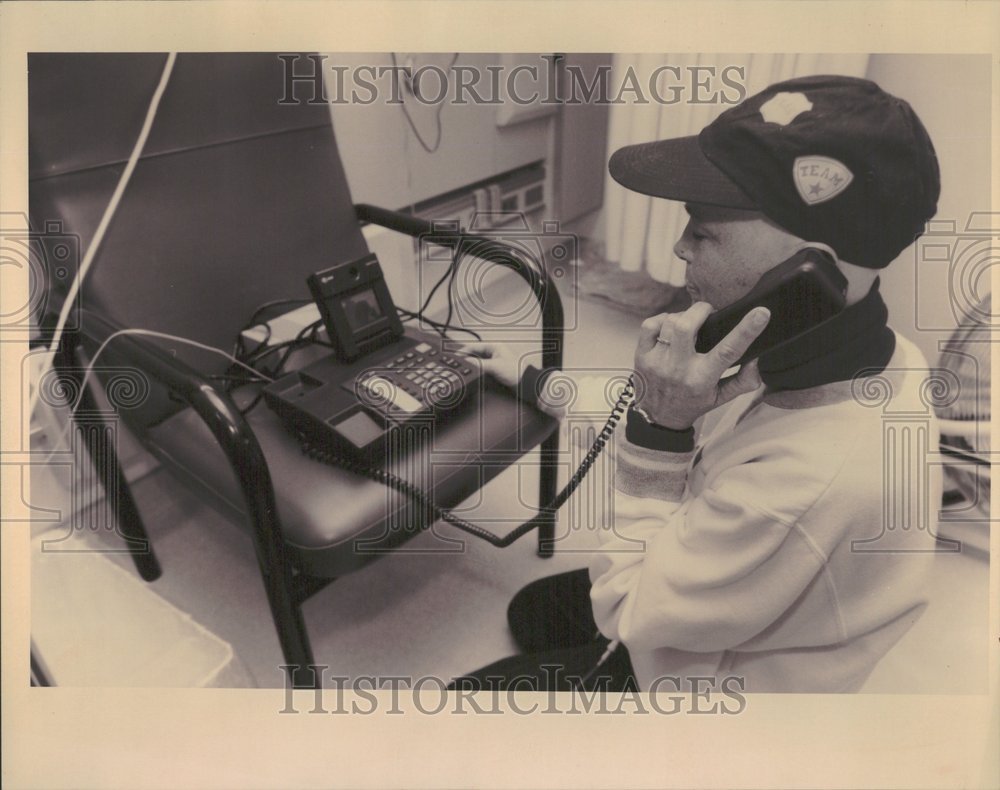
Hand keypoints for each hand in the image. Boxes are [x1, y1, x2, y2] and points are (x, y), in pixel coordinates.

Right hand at [462, 342, 521, 388]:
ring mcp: (494, 360)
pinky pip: (482, 367)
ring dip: (472, 365)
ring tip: (464, 369)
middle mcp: (493, 352)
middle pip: (474, 353)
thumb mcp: (494, 366)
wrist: (525, 383)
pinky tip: (474, 373)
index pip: (474, 346)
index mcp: (494, 346)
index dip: (463, 351)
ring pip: (478, 361)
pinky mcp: (495, 368)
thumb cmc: (516, 371)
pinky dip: (477, 370)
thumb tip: (466, 362)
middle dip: (466, 359)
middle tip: (458, 364)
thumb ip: (478, 363)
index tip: (455, 357)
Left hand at [632, 303, 770, 429]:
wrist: (658, 418)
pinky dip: (662, 319)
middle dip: (701, 310)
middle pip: (688, 326)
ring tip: (690, 322)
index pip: (727, 351)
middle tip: (709, 313)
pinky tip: (670, 326)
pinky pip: (649, 325)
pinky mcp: (641, 356)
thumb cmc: (692, 403)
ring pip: (670, 323)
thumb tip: (757, 359)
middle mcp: (678, 369)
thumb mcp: (722, 398)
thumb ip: (744, 381)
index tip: (761, 313)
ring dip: (683, 315)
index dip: (746, 330)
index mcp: (702, 379)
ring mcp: (657, 361)